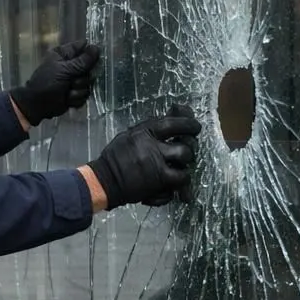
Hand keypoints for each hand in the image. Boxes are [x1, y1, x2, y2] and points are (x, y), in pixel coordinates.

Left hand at [9, 39, 101, 124]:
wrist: (39, 105)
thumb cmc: (47, 83)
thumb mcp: (64, 70)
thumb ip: (82, 61)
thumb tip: (96, 48)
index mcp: (64, 54)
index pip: (83, 47)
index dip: (90, 52)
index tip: (94, 59)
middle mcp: (71, 65)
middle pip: (90, 66)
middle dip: (83, 77)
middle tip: (73, 80)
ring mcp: (75, 79)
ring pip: (89, 82)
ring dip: (78, 89)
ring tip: (67, 91)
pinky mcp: (76, 92)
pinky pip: (86, 94)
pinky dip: (76, 98)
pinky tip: (67, 99)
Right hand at [87, 105, 201, 209]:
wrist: (103, 181)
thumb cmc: (116, 157)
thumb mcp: (130, 135)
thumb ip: (150, 127)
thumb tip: (175, 111)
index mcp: (144, 133)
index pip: (174, 124)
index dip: (189, 124)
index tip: (196, 127)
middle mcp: (153, 150)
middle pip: (185, 149)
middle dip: (189, 152)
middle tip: (185, 154)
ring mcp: (156, 169)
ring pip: (184, 171)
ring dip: (184, 171)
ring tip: (178, 171)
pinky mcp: (157, 186)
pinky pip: (176, 186)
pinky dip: (173, 188)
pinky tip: (166, 186)